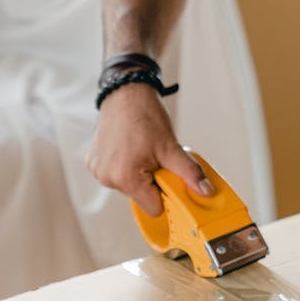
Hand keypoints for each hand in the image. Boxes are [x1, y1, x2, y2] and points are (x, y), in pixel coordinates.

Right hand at [87, 82, 213, 214]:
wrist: (125, 93)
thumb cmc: (144, 116)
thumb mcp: (172, 148)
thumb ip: (190, 173)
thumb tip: (205, 191)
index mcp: (125, 178)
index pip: (154, 208)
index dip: (165, 193)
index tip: (167, 176)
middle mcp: (107, 178)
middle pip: (141, 196)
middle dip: (152, 181)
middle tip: (154, 157)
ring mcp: (98, 171)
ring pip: (129, 186)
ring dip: (138, 173)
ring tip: (141, 150)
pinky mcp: (94, 163)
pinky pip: (116, 174)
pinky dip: (125, 166)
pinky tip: (129, 148)